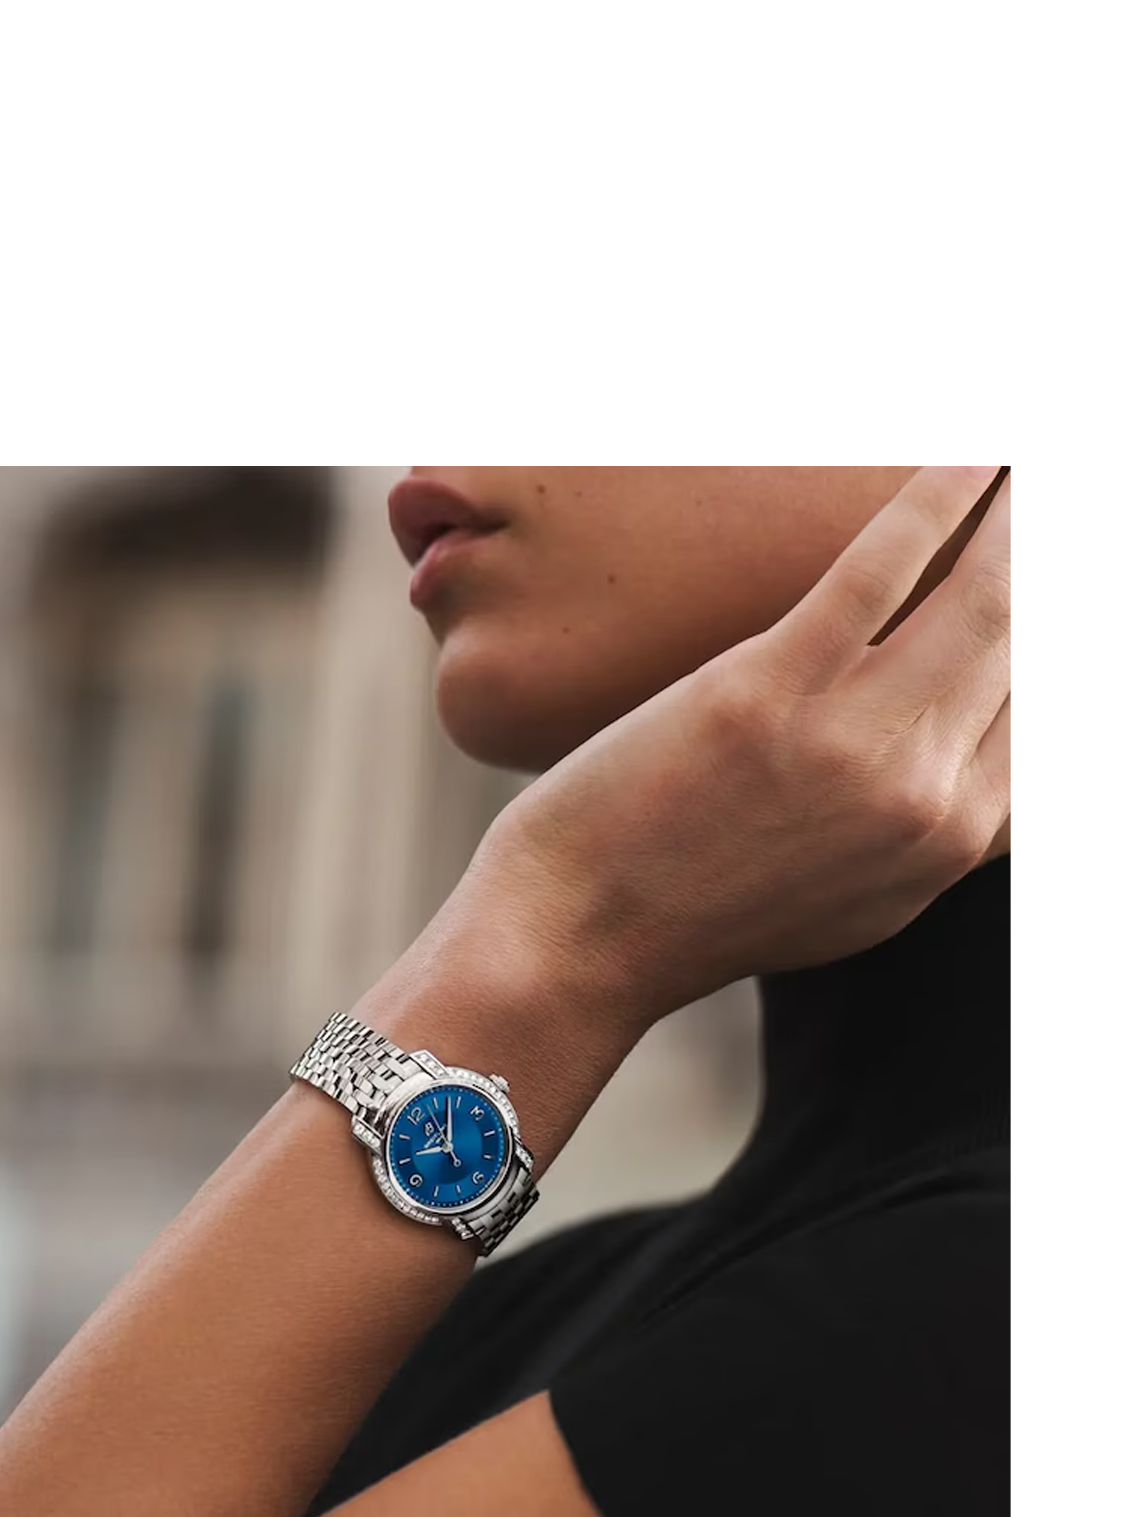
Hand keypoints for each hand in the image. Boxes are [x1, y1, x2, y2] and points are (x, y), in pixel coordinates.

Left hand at [470, 467, 1009, 1040]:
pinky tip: (969, 451)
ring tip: (1031, 465)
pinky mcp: (770, 688)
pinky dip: (937, 497)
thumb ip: (927, 835)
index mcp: (949, 844)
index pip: (1053, 719)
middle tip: (1063, 491)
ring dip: (1019, 513)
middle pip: (1030, 646)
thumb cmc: (701, 909)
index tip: (1065, 587)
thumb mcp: (852, 900)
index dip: (1067, 638)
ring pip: (983, 598)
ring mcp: (853, 742)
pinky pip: (881, 566)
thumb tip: (979, 780)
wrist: (580, 935)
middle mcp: (922, 797)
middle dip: (1055, 559)